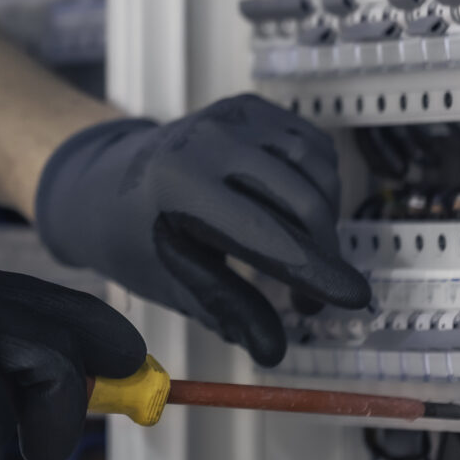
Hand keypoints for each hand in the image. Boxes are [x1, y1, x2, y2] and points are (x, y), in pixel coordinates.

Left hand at [32, 93, 372, 365]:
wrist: (102, 180)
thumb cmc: (135, 237)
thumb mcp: (172, 279)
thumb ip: (226, 310)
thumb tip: (275, 352)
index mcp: (178, 185)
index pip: (265, 233)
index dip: (316, 270)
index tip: (357, 299)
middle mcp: (208, 140)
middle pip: (305, 204)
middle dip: (321, 258)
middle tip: (306, 302)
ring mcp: (230, 116)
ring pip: (321, 174)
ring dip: (323, 224)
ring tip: (294, 256)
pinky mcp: (249, 106)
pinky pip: (315, 149)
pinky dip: (319, 186)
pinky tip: (291, 212)